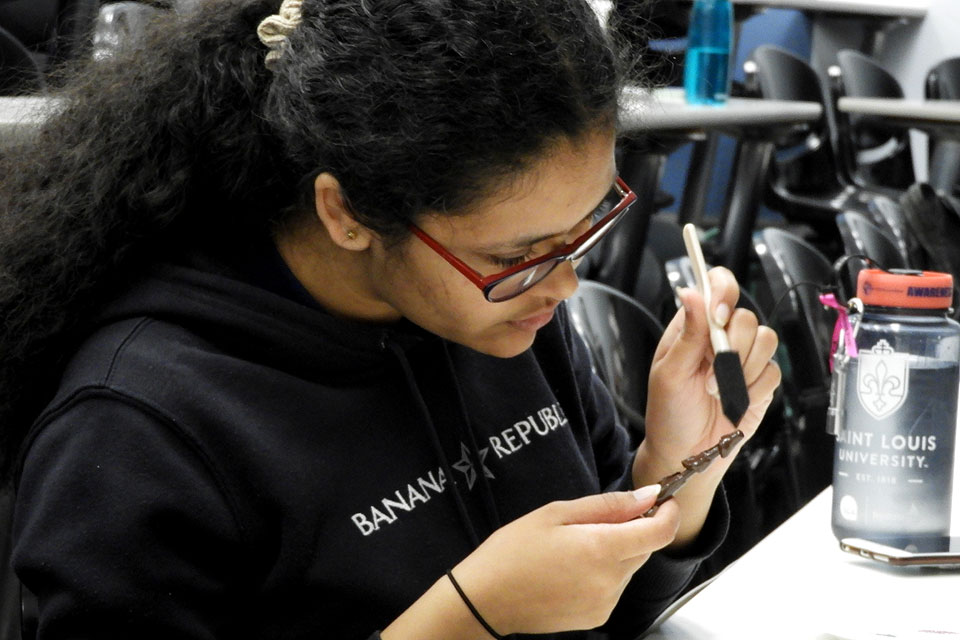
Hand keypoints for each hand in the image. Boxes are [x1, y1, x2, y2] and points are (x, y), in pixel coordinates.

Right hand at [450, 485, 678, 635]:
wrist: (485, 599)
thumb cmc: (513, 551)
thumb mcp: (556, 514)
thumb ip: (607, 506)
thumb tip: (648, 496)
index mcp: (602, 549)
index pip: (660, 532)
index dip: (668, 513)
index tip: (662, 500)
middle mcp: (610, 581)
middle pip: (645, 549)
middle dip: (634, 529)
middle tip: (596, 519)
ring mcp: (605, 602)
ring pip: (629, 568)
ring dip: (616, 552)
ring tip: (574, 546)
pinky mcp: (597, 617)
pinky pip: (614, 587)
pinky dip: (604, 573)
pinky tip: (572, 568)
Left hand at [638, 267, 780, 516]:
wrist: (687, 455)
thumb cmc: (669, 413)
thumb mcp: (670, 373)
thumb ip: (687, 333)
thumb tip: (690, 292)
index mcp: (693, 327)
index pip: (716, 288)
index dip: (724, 291)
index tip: (718, 315)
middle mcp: (720, 338)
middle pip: (746, 316)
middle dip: (733, 345)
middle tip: (712, 370)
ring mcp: (743, 359)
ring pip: (766, 340)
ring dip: (743, 369)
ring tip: (719, 391)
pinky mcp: (761, 382)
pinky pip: (774, 371)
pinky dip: (756, 389)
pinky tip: (736, 402)